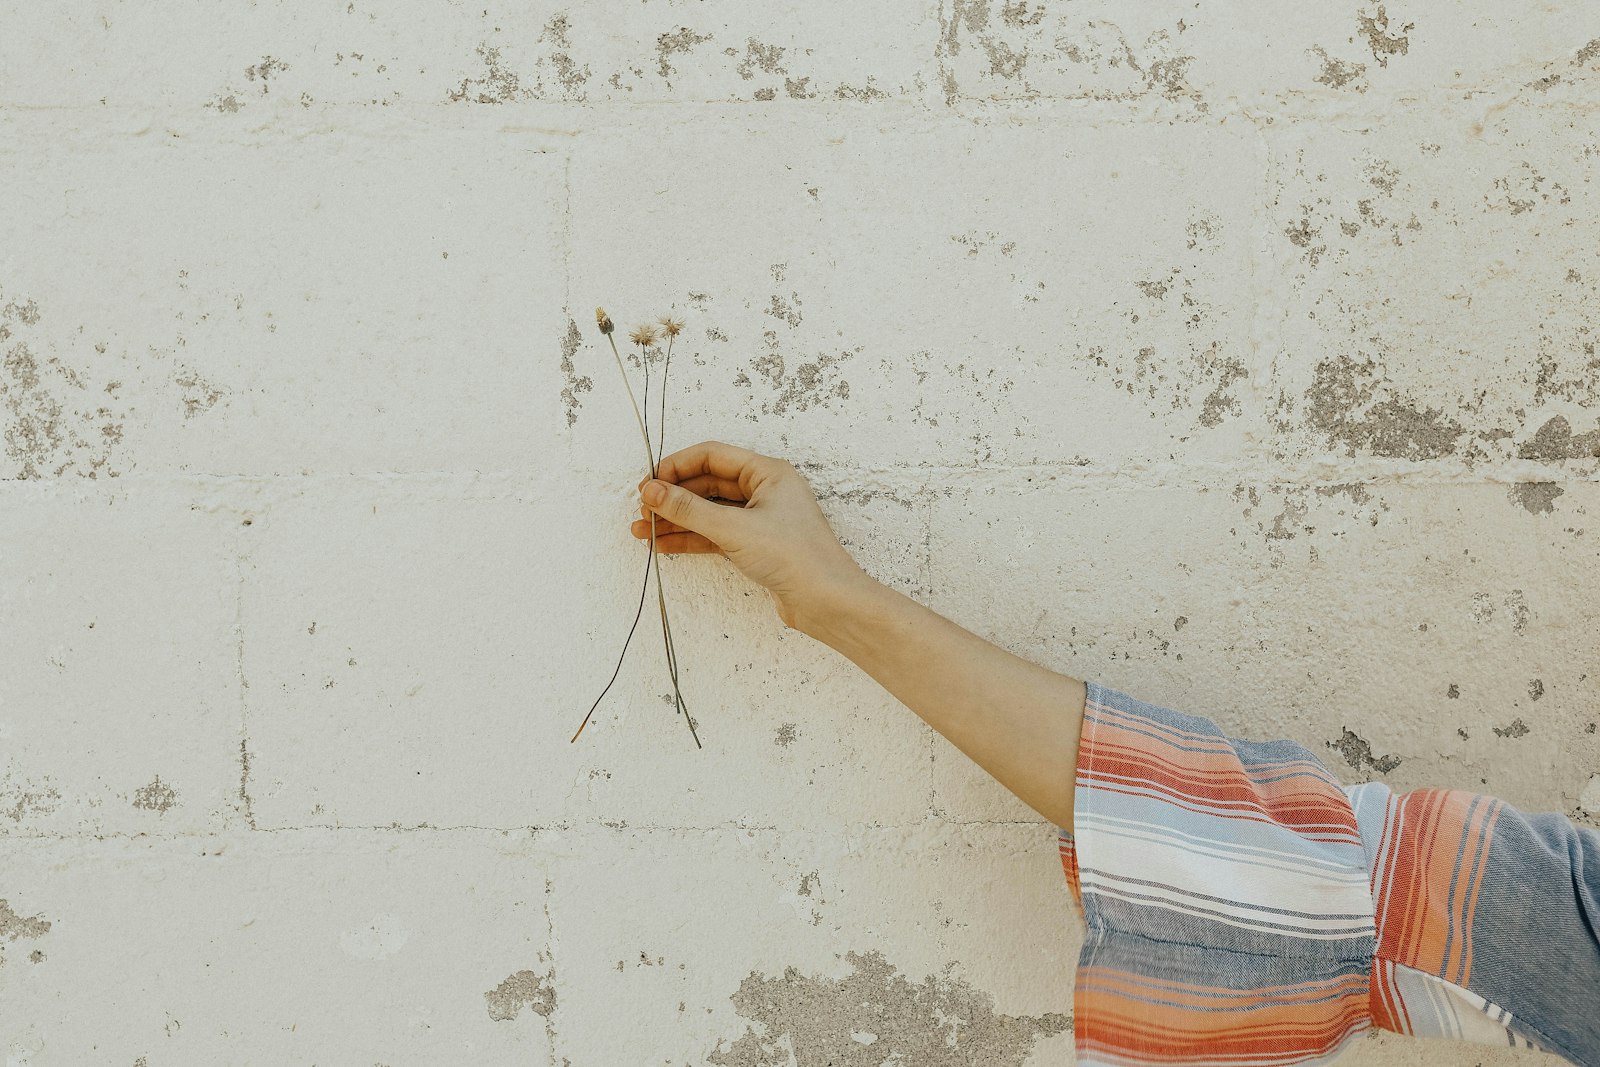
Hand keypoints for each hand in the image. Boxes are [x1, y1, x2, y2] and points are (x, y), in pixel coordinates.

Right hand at [631, 440, 871, 630]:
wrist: (827, 602)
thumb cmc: (795, 557)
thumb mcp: (734, 528)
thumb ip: (689, 509)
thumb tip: (652, 491)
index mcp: (768, 473)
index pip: (712, 456)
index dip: (677, 467)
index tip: (649, 483)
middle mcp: (765, 491)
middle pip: (708, 483)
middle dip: (673, 497)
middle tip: (643, 511)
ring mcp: (760, 520)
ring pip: (709, 512)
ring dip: (677, 520)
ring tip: (643, 531)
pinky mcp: (756, 546)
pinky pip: (716, 535)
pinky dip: (691, 538)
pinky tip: (665, 544)